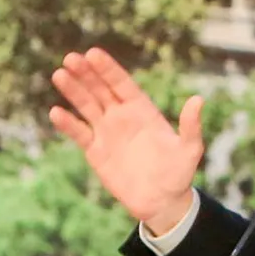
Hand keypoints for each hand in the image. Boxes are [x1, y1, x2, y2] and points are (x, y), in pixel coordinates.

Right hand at [48, 48, 202, 232]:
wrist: (161, 201)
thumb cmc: (179, 173)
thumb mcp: (189, 150)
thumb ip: (191, 126)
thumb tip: (198, 100)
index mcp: (142, 110)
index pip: (122, 83)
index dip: (108, 69)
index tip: (92, 53)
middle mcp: (122, 116)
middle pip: (100, 89)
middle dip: (86, 73)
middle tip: (70, 58)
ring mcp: (107, 132)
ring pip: (87, 106)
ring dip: (73, 91)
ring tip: (59, 75)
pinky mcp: (96, 152)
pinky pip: (79, 134)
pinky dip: (68, 124)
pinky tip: (56, 112)